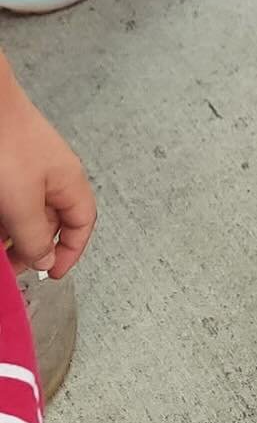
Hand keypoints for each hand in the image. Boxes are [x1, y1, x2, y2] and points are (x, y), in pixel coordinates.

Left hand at [0, 60, 95, 278]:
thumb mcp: (23, 204)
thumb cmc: (9, 146)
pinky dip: (2, 219)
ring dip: (12, 235)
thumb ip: (35, 237)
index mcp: (69, 183)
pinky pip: (10, 201)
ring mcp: (30, 170)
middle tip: (11, 266)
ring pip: (26, 213)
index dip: (70, 252)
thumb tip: (46, 262)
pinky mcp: (9, 166)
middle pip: (51, 221)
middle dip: (32, 247)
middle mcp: (54, 177)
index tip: (50, 275)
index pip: (82, 224)